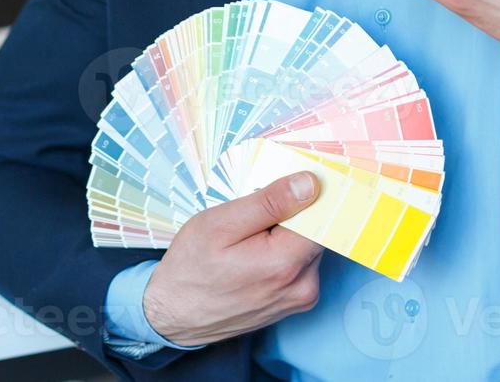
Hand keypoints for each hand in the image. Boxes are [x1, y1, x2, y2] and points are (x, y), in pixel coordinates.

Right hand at [142, 171, 322, 346]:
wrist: (174, 314)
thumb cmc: (191, 268)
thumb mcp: (221, 223)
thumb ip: (269, 202)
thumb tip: (310, 184)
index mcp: (286, 264)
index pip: (325, 215)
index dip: (308, 195)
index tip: (285, 187)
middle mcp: (303, 286)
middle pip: (317, 231)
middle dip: (293, 215)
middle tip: (253, 214)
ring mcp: (301, 298)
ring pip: (308, 246)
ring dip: (286, 234)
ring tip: (248, 237)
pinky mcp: (295, 303)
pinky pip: (300, 264)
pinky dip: (282, 251)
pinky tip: (253, 253)